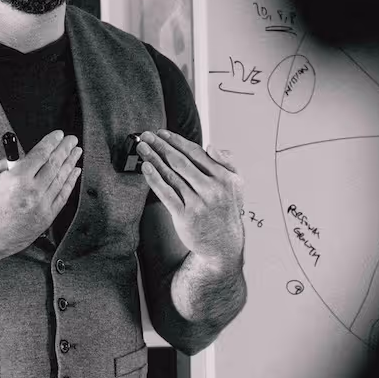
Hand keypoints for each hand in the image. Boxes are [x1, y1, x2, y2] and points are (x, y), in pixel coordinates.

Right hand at [0, 130, 81, 262]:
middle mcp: (33, 192)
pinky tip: (74, 173)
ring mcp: (42, 206)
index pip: (41, 154)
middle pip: (55, 164)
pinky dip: (70, 183)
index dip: (52, 142)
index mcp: (17, 179)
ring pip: (62, 179)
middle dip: (65, 149)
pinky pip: (62, 196)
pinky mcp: (46, 218)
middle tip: (71, 140)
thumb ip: (7, 164)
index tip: (58, 134)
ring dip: (71, 163)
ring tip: (76, 152)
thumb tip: (24, 157)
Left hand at [137, 130, 244, 267]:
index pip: (196, 153)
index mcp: (224, 177)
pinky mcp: (185, 216)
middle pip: (181, 162)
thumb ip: (227, 162)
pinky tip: (146, 168)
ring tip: (142, 148)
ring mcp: (198, 203)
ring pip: (171, 175)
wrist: (224, 244)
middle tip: (147, 136)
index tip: (163, 133)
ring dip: (154, 159)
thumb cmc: (226, 210)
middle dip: (161, 146)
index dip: (177, 141)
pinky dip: (155, 179)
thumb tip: (211, 146)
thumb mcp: (236, 185)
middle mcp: (212, 189)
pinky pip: (166, 194)